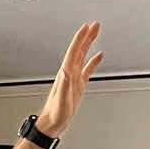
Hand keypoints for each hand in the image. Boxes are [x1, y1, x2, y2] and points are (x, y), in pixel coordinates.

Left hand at [34, 22, 104, 139]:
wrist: (51, 124)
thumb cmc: (54, 114)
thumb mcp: (60, 100)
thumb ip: (63, 85)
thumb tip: (65, 71)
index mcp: (66, 74)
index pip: (74, 51)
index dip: (80, 38)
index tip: (87, 26)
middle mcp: (69, 73)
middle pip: (79, 50)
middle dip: (86, 36)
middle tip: (95, 25)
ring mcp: (73, 79)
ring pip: (83, 56)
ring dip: (89, 44)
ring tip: (96, 33)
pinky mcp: (77, 86)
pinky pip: (87, 69)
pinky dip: (93, 61)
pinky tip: (98, 57)